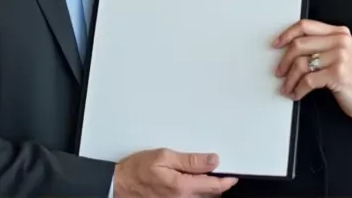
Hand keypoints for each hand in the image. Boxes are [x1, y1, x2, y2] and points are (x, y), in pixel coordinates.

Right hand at [113, 148, 237, 197]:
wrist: (118, 185)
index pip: (214, 187)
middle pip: (210, 195)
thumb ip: (190, 161)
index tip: (232, 176)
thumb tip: (212, 160)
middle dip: (215, 184)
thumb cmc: (136, 170)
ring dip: (205, 190)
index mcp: (181, 187)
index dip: (226, 181)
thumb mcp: (163, 156)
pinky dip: (195, 194)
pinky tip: (189, 185)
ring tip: (199, 176)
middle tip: (212, 171)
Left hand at [274, 19, 351, 119]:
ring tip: (288, 87)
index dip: (287, 34)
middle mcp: (340, 41)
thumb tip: (290, 48)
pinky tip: (297, 93)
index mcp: (339, 33)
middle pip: (299, 44)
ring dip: (290, 79)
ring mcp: (340, 57)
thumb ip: (321, 46)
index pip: (305, 26)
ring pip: (301, 64)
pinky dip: (298, 89)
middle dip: (284, 61)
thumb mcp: (340, 54)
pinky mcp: (338, 74)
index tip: (277, 44)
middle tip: (280, 72)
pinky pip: (308, 80)